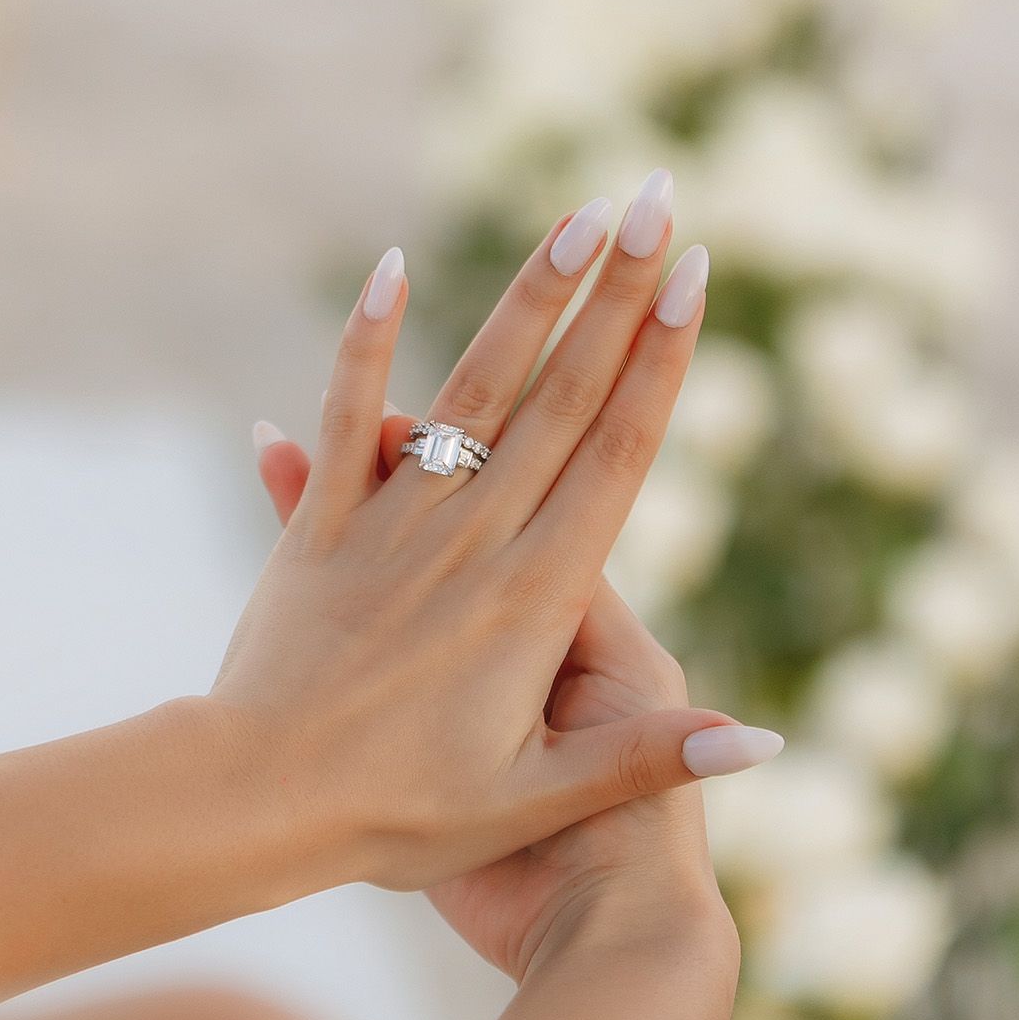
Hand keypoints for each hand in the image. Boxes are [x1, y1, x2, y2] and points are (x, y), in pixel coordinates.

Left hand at [218, 174, 777, 897]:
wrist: (252, 805)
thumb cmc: (398, 819)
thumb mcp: (536, 800)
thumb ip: (650, 759)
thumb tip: (766, 740)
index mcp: (536, 597)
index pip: (617, 452)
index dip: (662, 359)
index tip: (696, 279)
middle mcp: (474, 541)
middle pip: (562, 396)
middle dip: (617, 293)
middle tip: (656, 200)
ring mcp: (395, 524)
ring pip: (474, 388)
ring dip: (527, 298)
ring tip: (574, 218)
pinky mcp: (321, 526)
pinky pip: (348, 420)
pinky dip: (366, 343)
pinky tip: (388, 267)